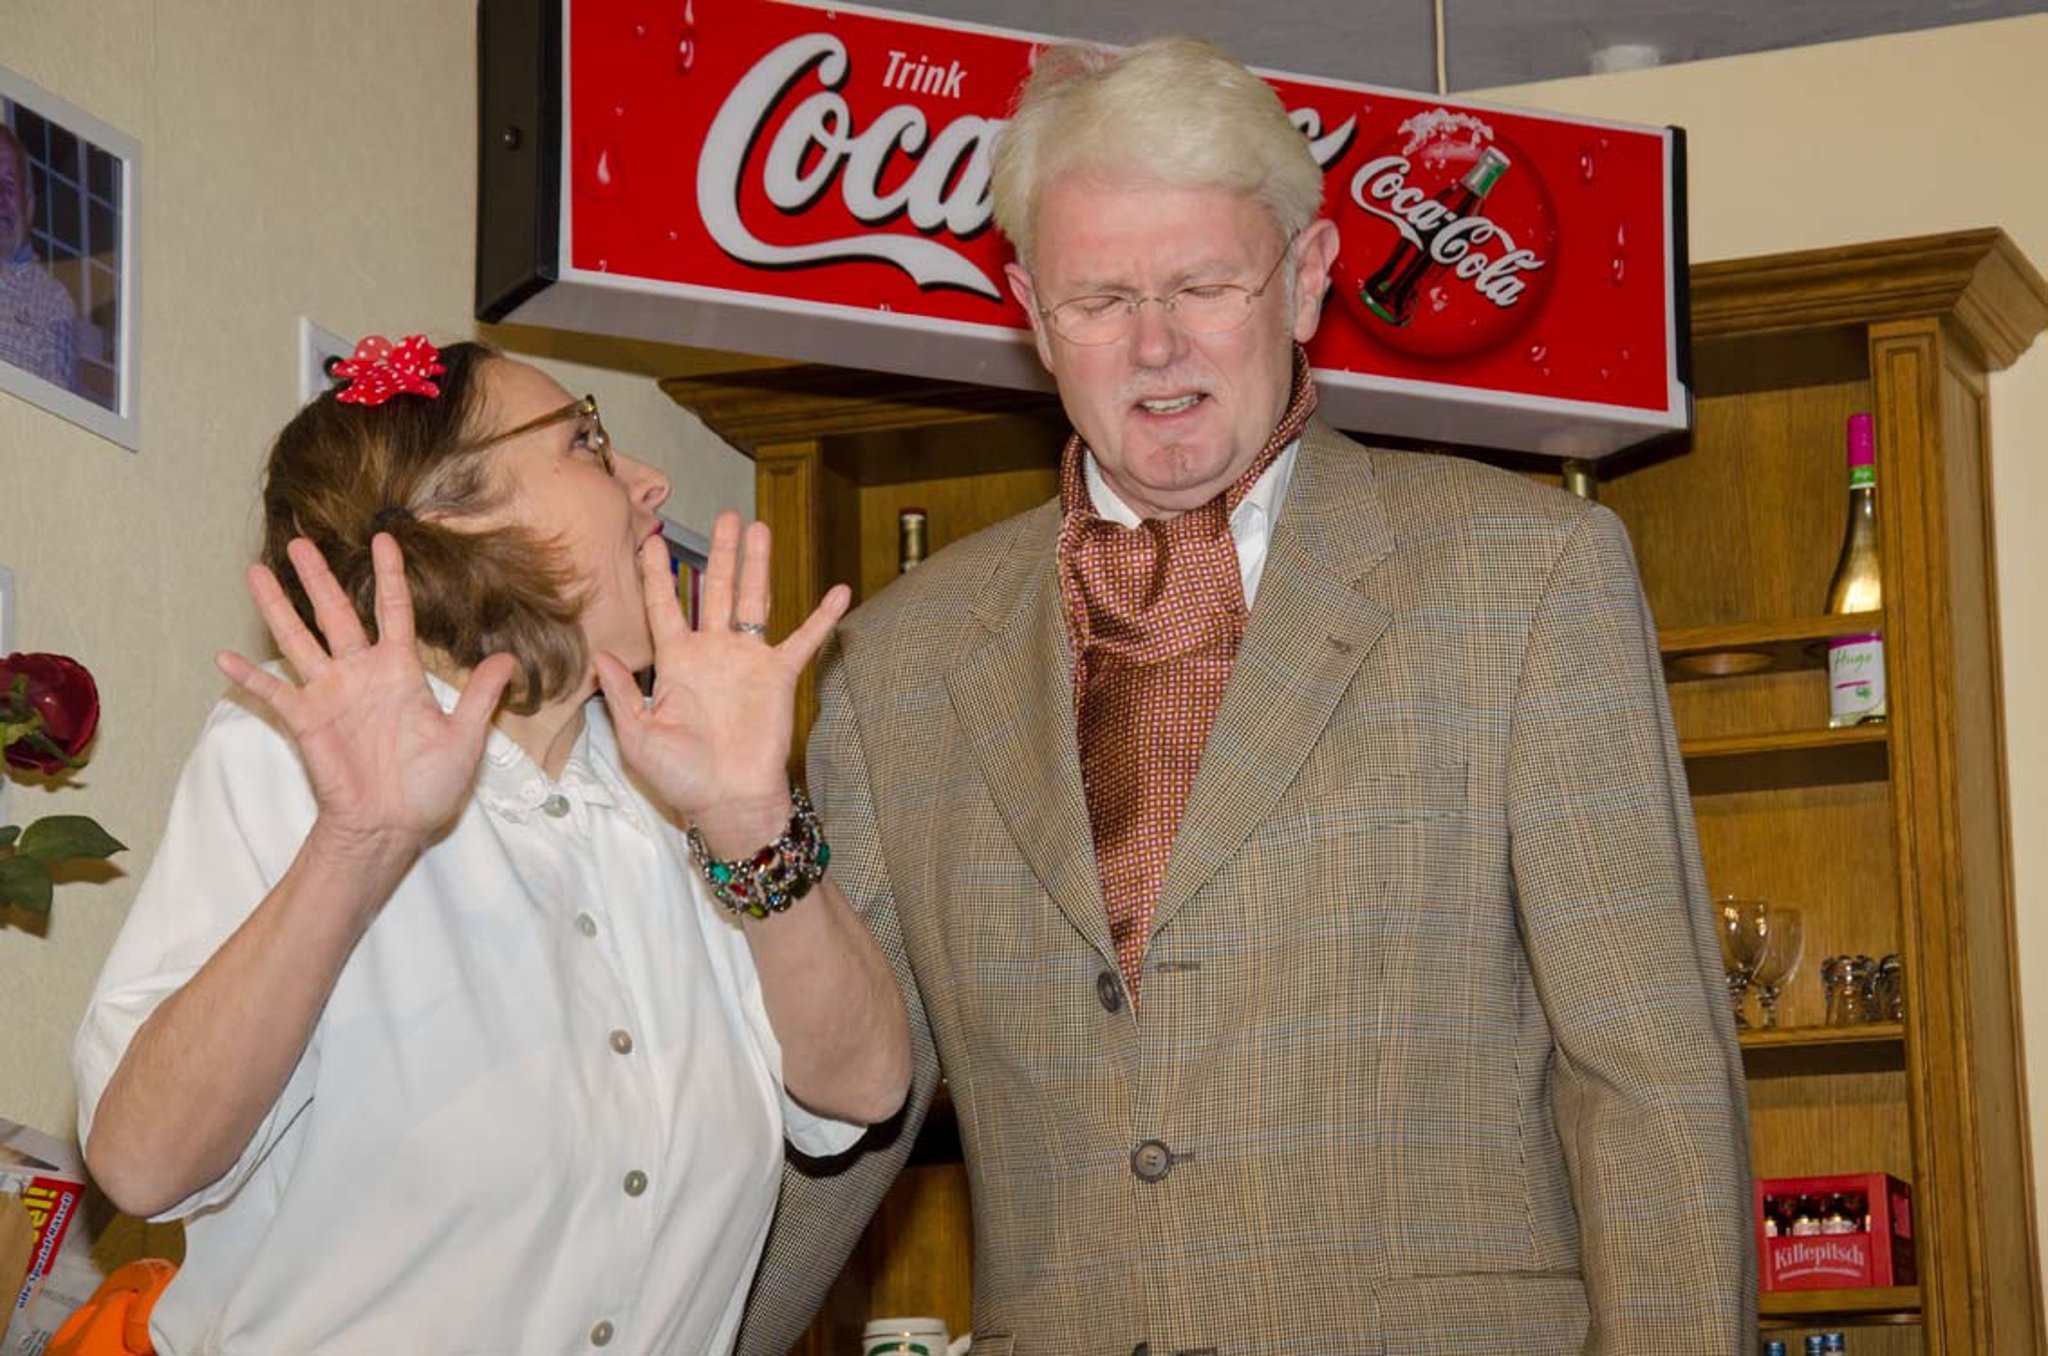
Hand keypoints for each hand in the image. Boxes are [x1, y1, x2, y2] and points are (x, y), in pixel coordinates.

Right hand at [217, 534, 516, 867]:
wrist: (391, 827)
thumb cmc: (428, 787)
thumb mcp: (464, 739)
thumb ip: (480, 697)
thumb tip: (509, 658)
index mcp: (400, 672)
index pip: (393, 610)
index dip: (389, 574)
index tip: (384, 537)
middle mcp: (360, 674)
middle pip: (335, 614)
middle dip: (317, 578)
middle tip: (299, 541)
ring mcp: (329, 695)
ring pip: (298, 640)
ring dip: (276, 608)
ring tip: (255, 573)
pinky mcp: (306, 721)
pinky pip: (274, 694)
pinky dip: (250, 677)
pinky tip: (224, 657)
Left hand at [594, 512, 847, 853]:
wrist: (728, 800)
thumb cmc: (681, 776)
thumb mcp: (639, 736)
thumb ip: (623, 693)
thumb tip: (600, 655)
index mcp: (676, 662)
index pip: (664, 606)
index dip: (657, 573)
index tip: (651, 539)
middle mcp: (713, 652)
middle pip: (717, 591)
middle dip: (720, 554)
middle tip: (725, 516)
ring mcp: (748, 661)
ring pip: (755, 601)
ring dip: (758, 566)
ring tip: (760, 529)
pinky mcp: (779, 677)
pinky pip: (804, 641)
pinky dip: (822, 618)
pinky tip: (838, 591)